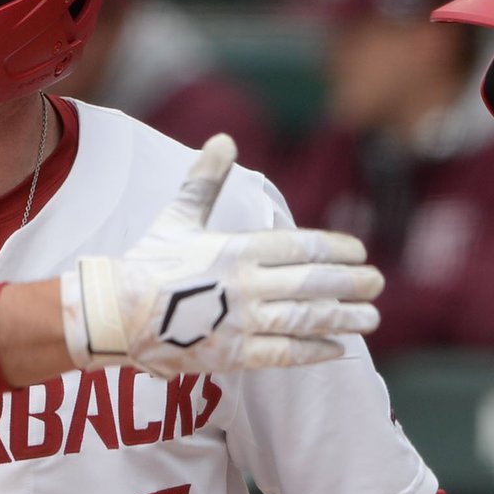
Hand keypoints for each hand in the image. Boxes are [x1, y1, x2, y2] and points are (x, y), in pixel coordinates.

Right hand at [62, 134, 381, 374]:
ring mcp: (240, 321)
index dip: (334, 249)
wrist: (115, 313)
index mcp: (236, 248)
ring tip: (370, 317)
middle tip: (377, 282)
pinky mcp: (231, 354)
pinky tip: (338, 350)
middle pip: (311, 283)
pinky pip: (282, 353)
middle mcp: (244, 285)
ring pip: (304, 319)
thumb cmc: (148, 262)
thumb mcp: (178, 216)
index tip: (358, 252)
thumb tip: (223, 139)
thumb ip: (206, 180)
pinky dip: (313, 351)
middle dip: (349, 283)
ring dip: (342, 318)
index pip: (299, 246)